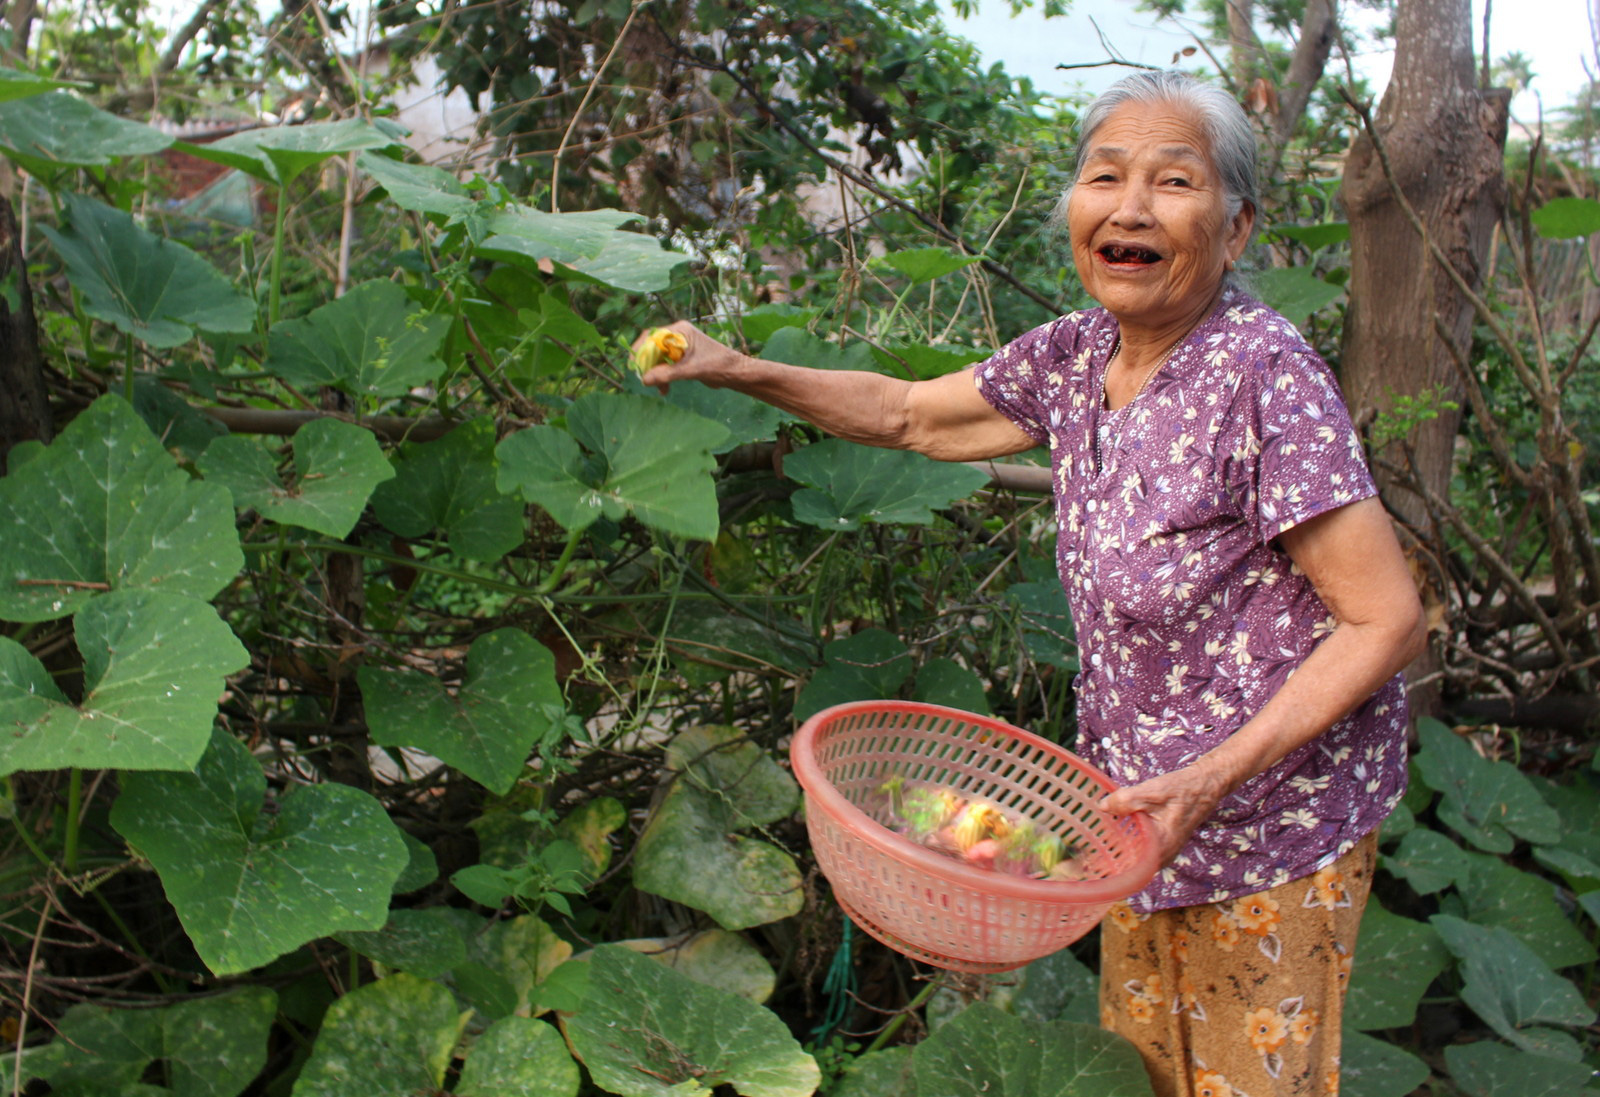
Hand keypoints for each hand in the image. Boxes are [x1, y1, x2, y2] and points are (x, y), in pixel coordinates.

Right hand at [631, 321, 744, 390]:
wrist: (735, 373)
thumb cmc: (717, 365)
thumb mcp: (690, 370)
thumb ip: (667, 374)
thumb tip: (644, 380)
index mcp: (680, 331)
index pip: (652, 336)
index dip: (640, 349)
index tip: (633, 364)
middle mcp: (678, 336)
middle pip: (653, 348)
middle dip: (648, 365)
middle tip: (644, 380)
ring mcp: (680, 347)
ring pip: (658, 359)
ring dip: (656, 374)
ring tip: (659, 389)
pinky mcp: (683, 359)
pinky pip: (666, 367)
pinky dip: (663, 377)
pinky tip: (664, 389)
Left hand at [1101, 762, 1231, 867]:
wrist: (1204, 786)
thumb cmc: (1182, 789)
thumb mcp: (1152, 791)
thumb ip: (1126, 800)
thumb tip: (1102, 807)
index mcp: (1160, 847)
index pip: (1129, 868)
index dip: (1109, 866)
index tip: (1090, 860)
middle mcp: (1162, 856)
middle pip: (1129, 865)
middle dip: (1108, 858)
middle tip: (1084, 852)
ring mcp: (1162, 853)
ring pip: (1134, 858)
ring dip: (1116, 850)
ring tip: (1093, 842)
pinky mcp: (1160, 846)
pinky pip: (1139, 850)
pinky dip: (1126, 843)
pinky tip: (1112, 832)